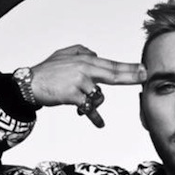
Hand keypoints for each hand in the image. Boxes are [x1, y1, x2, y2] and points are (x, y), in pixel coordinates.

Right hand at [30, 45, 146, 127]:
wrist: (28, 84)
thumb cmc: (46, 71)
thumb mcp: (63, 55)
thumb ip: (81, 51)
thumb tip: (95, 53)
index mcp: (84, 59)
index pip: (111, 64)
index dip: (129, 67)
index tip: (143, 68)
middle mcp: (84, 68)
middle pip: (113, 74)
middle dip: (131, 76)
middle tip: (145, 76)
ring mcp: (79, 81)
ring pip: (98, 96)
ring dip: (93, 104)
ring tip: (80, 104)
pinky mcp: (73, 94)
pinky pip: (89, 108)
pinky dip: (94, 117)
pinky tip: (100, 123)